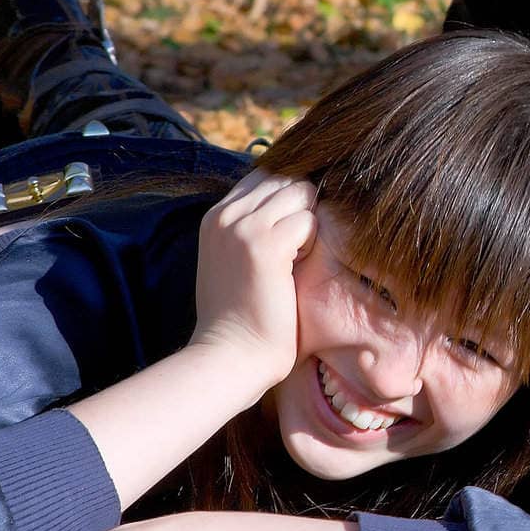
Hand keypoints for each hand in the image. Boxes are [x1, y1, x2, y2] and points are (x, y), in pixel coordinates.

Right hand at [191, 170, 317, 393]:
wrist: (230, 354)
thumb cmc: (241, 316)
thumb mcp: (236, 260)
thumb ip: (253, 228)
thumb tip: (292, 203)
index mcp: (216, 216)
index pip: (265, 176)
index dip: (288, 198)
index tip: (292, 235)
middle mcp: (225, 214)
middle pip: (285, 178)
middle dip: (303, 207)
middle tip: (299, 249)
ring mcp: (243, 227)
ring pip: (299, 192)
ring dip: (309, 223)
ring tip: (297, 259)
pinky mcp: (265, 244)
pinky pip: (309, 219)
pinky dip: (313, 242)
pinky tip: (298, 269)